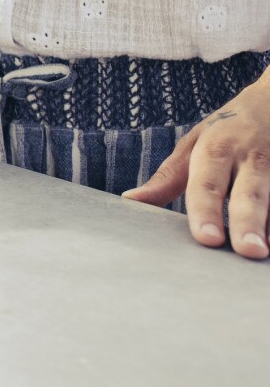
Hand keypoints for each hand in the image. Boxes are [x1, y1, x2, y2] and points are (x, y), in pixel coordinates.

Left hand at [123, 78, 269, 258]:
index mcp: (218, 149)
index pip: (208, 184)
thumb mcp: (194, 144)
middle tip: (248, 251)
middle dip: (248, 223)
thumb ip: (167, 178)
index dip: (206, 212)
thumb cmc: (227, 130)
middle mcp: (252, 158)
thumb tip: (130, 201)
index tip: (207, 240)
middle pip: (250, 194)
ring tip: (265, 256)